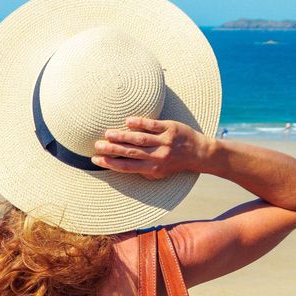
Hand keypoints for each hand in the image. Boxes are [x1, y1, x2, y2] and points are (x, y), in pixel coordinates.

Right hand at [91, 117, 215, 179]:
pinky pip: (153, 125)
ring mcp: (164, 142)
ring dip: (122, 136)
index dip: (110, 163)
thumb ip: (143, 172)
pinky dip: (140, 123)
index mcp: (153, 169)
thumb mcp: (160, 174)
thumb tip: (121, 168)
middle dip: (111, 149)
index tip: (95, 159)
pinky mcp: (170, 128)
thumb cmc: (176, 163)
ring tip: (107, 134)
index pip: (126, 167)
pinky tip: (127, 121)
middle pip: (130, 153)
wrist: (200, 153)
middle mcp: (158, 156)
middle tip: (96, 145)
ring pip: (139, 139)